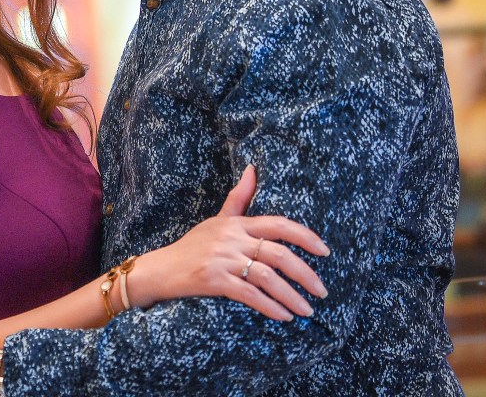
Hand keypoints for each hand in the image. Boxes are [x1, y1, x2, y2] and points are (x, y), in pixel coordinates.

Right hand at [134, 165, 329, 320]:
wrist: (160, 269)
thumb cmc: (191, 246)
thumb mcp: (216, 220)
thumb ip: (238, 197)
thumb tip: (253, 169)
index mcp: (236, 223)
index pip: (278, 225)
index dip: (305, 237)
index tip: (325, 251)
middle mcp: (231, 238)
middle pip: (278, 253)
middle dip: (305, 274)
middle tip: (322, 291)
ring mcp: (222, 259)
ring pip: (267, 277)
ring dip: (291, 296)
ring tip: (306, 311)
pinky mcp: (214, 280)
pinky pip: (250, 295)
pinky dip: (270, 307)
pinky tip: (284, 316)